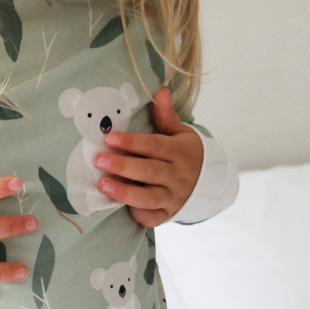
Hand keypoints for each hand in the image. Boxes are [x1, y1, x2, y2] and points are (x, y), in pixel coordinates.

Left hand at [92, 87, 202, 226]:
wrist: (210, 182)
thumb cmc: (186, 153)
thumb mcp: (181, 133)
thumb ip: (166, 116)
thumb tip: (160, 90)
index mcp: (179, 152)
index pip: (153, 146)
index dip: (131, 142)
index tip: (109, 137)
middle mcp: (178, 175)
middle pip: (149, 171)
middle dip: (122, 166)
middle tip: (98, 159)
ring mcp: (173, 197)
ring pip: (149, 197)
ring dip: (124, 192)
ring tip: (102, 184)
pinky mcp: (169, 214)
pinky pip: (152, 218)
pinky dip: (138, 214)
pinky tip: (120, 206)